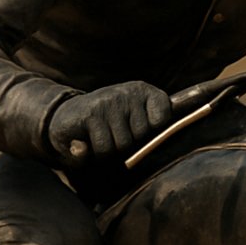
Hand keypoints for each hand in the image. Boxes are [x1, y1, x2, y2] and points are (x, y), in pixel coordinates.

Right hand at [48, 82, 171, 165]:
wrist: (66, 116)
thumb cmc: (109, 123)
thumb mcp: (134, 119)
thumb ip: (156, 122)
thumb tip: (179, 106)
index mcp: (143, 91)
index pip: (164, 118)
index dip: (153, 132)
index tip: (138, 130)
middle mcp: (126, 93)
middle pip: (142, 136)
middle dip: (129, 144)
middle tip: (114, 135)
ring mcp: (108, 102)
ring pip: (123, 144)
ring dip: (111, 150)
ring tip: (101, 137)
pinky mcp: (90, 115)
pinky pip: (104, 148)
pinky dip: (96, 153)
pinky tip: (88, 141)